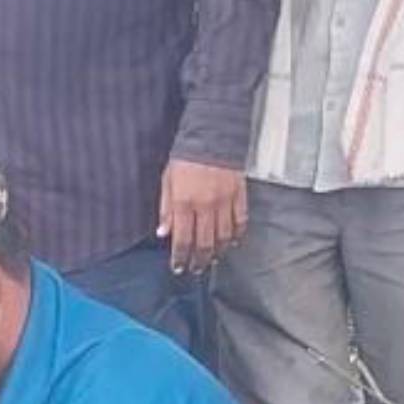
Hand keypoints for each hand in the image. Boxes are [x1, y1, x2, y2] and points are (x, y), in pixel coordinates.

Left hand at [157, 158, 248, 273]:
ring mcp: (225, 201)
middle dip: (199, 260)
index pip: (182, 239)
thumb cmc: (186, 156)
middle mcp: (205, 206)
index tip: (179, 267)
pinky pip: (240, 221)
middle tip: (196, 269)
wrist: (212, 134)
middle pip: (204, 243)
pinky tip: (232, 242)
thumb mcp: (167, 181)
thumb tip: (163, 233)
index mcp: (184, 202)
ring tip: (213, 259)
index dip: (180, 257)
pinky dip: (236, 235)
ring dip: (217, 252)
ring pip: (223, 237)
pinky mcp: (239, 195)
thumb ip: (166, 208)